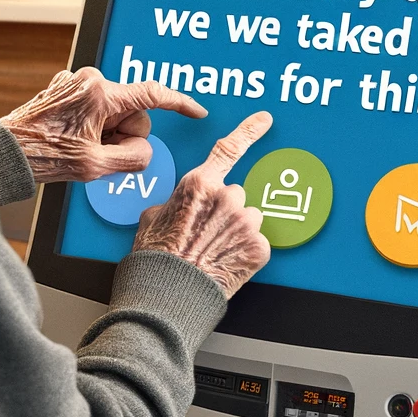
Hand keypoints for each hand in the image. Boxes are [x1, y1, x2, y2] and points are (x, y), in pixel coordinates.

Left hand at [0, 67, 205, 183]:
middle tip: (101, 154)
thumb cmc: (44, 156)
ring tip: (85, 149)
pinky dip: (96, 126)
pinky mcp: (67, 89)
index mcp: (100, 93)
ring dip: (109, 133)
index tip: (196, 111)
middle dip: (125, 135)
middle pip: (133, 110)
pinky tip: (76, 140)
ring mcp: (77, 82)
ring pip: (116, 111)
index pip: (153, 94)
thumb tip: (144, 151)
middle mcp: (89, 80)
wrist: (6, 153)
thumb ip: (133, 158)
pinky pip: (98, 109)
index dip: (180, 104)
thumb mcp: (96, 166)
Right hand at [132, 111, 272, 298]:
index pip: (229, 149)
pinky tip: (226, 262)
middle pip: (237, 194)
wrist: (167, 297)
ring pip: (249, 219)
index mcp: (200, 184)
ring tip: (215, 250)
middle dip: (226, 210)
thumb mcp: (152, 218)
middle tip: (207, 232)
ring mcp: (246, 223)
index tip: (264, 120)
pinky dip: (245, 252)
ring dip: (237, 230)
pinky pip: (257, 243)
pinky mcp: (259, 248)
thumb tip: (177, 206)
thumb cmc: (156, 259)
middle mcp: (227, 198)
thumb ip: (175, 202)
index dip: (250, 131)